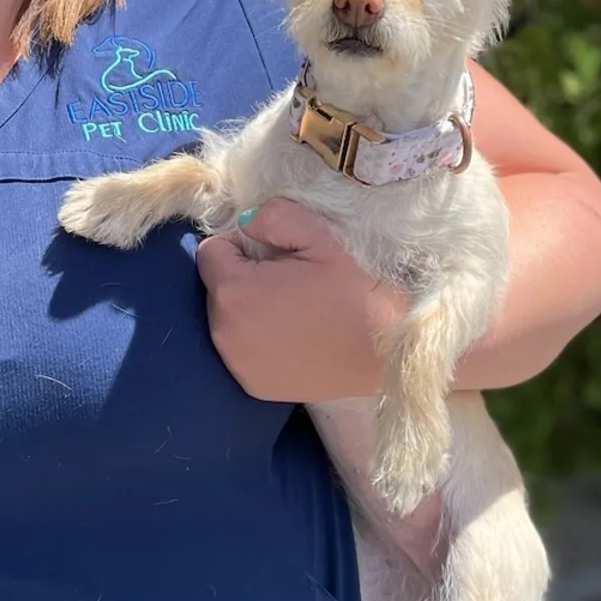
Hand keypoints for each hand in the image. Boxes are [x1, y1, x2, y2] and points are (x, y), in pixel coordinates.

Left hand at [195, 198, 404, 402]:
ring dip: (248, 307)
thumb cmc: (356, 291)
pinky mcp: (252, 385)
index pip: (211, 251)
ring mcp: (237, 364)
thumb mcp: (321, 236)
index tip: (276, 255)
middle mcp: (224, 332)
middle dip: (243, 276)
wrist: (389, 351)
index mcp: (234, 292)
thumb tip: (245, 222)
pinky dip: (256, 338)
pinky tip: (292, 336)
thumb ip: (273, 216)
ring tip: (292, 308)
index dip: (242, 245)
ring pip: (226, 317)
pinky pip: (240, 347)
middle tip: (289, 281)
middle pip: (216, 285)